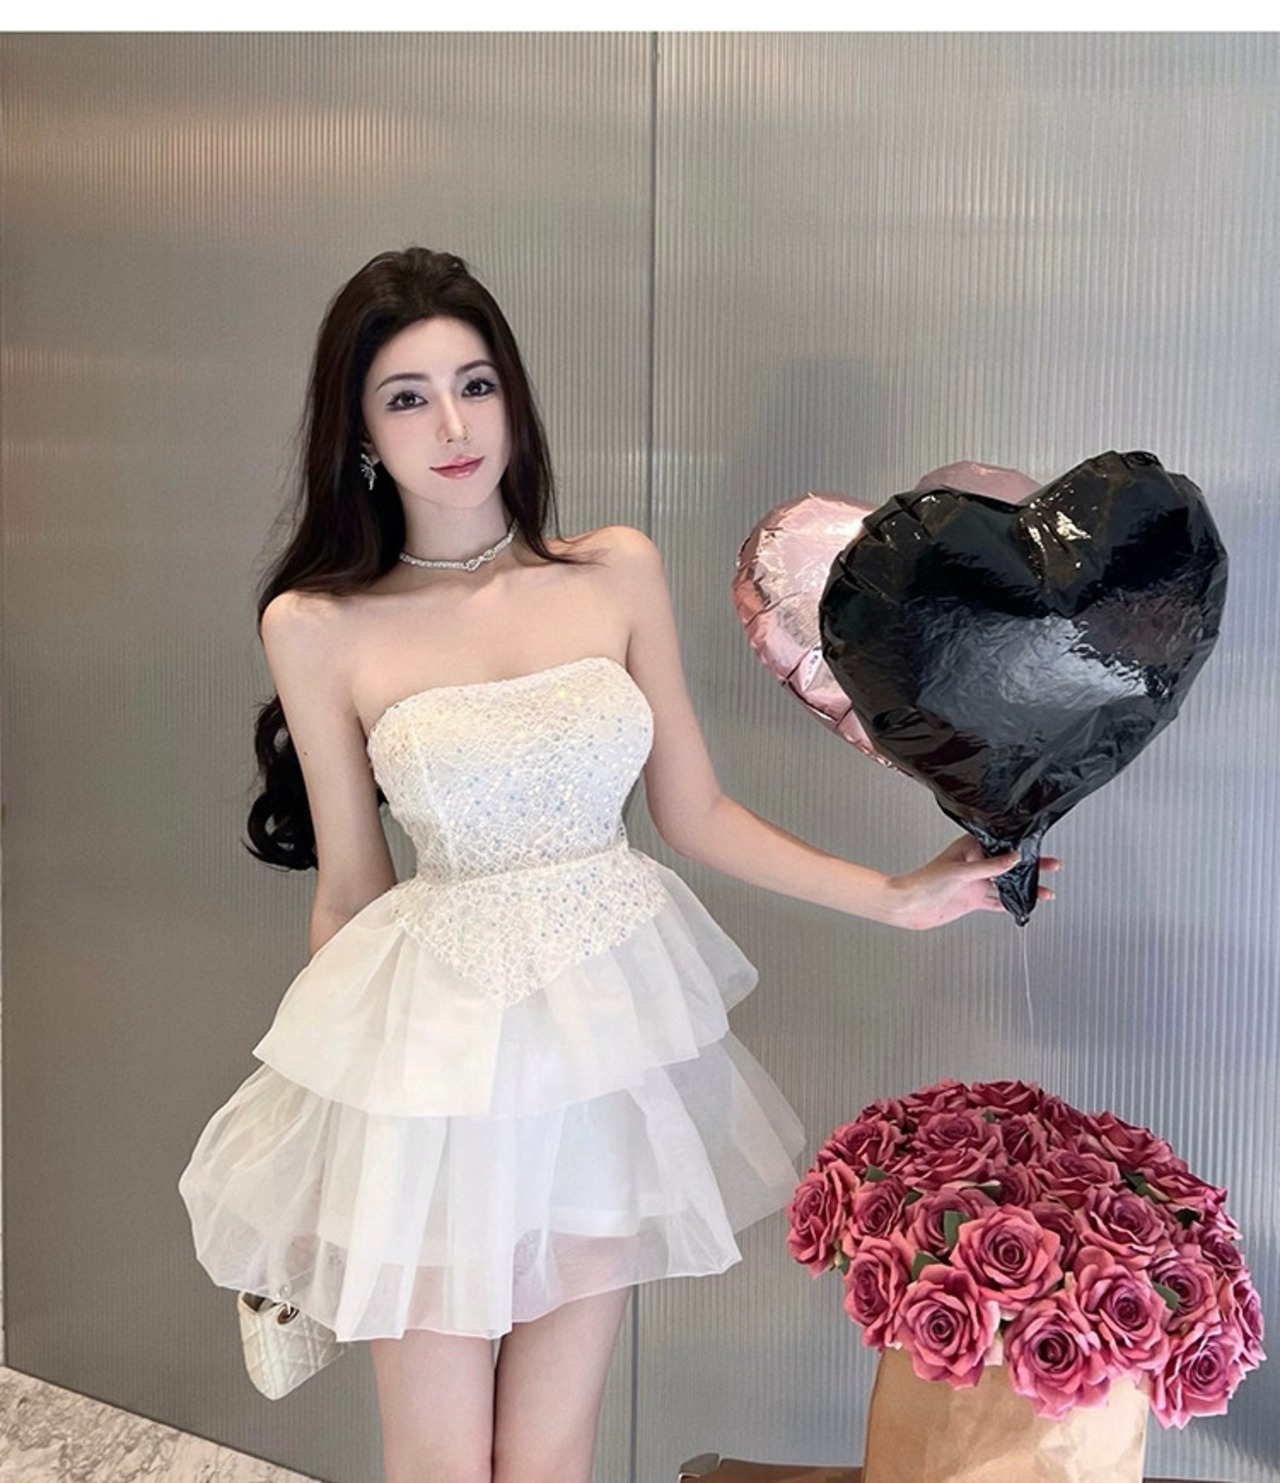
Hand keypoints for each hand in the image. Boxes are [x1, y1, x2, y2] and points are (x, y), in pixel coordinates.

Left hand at [883, 835, 1060, 930]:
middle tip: (1053, 864)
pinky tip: (1026, 905)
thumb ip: (989, 866)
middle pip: (1008, 864)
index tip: (1039, 844)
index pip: (1001, 844)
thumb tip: (1014, 858)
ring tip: (1046, 890)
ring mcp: (975, 882)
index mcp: (969, 847)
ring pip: (1006, 884)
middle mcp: (974, 863)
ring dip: (1025, 887)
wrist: (908, 905)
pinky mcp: (972, 899)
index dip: (1020, 844)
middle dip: (1031, 865)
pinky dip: (1012, 903)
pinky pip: (997, 901)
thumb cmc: (924, 881)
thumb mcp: (961, 871)